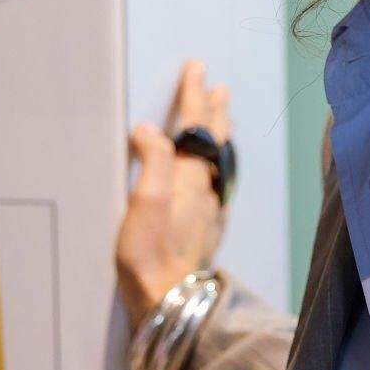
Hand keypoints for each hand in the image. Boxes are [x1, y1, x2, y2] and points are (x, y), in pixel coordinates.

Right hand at [115, 59, 231, 322]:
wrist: (170, 302)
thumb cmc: (150, 254)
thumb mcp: (145, 202)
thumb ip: (153, 161)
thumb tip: (150, 129)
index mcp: (189, 176)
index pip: (194, 125)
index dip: (194, 94)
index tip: (197, 67)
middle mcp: (206, 189)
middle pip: (215, 140)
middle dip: (214, 110)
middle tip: (220, 87)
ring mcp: (210, 210)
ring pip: (220, 161)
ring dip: (221, 136)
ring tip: (225, 121)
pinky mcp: (208, 230)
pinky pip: (219, 183)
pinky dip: (218, 165)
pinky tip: (217, 175)